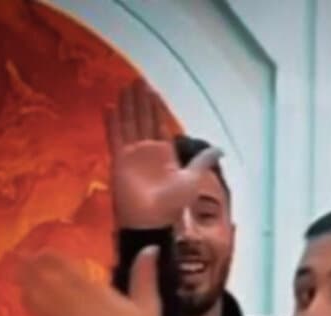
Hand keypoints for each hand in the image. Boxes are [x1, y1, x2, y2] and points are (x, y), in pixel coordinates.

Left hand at [19, 245, 163, 315]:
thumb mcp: (149, 306)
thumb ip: (145, 275)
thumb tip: (150, 247)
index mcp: (94, 291)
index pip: (63, 266)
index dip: (49, 256)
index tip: (43, 250)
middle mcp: (72, 303)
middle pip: (44, 278)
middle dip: (32, 265)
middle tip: (23, 257)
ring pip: (36, 296)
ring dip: (26, 282)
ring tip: (19, 272)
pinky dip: (30, 305)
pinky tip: (26, 298)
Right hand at [104, 79, 221, 229]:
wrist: (152, 222)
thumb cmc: (172, 205)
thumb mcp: (192, 179)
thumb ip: (202, 161)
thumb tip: (221, 150)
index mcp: (164, 155)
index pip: (157, 124)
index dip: (154, 107)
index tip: (151, 90)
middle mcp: (147, 152)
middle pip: (142, 119)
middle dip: (140, 100)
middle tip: (137, 80)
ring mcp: (132, 155)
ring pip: (128, 123)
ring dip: (127, 105)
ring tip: (125, 86)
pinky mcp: (119, 160)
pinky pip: (114, 136)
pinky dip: (112, 122)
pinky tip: (110, 106)